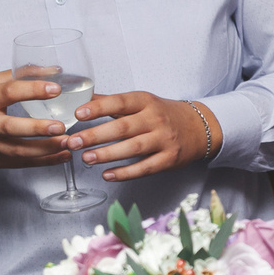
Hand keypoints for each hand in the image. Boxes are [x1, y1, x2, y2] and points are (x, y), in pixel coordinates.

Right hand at [0, 71, 77, 172]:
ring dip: (46, 149)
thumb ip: (17, 75)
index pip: (8, 93)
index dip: (32, 90)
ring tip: (68, 142)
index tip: (55, 89)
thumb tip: (53, 69)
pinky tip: (62, 155)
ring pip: (18, 151)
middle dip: (37, 128)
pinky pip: (20, 163)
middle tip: (61, 126)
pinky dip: (44, 161)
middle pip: (10, 128)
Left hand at [68, 91, 220, 181]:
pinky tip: (107, 175)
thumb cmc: (163, 114)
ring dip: (107, 155)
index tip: (78, 114)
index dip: (98, 108)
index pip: (120, 103)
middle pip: (123, 128)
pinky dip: (125, 173)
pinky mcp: (169, 159)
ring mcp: (164, 140)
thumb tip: (82, 99)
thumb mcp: (142, 102)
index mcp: (146, 102)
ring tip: (87, 158)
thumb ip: (113, 102)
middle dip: (95, 135)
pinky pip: (145, 168)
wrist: (199, 127)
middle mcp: (155, 119)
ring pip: (132, 148)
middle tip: (74, 142)